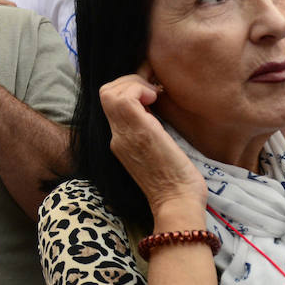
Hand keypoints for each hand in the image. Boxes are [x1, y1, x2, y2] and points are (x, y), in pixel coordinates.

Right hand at [99, 70, 205, 211]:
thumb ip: (150, 131)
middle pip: (106, 92)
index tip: (152, 91)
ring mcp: (123, 134)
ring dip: (135, 83)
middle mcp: (117, 136)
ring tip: (155, 95)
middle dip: (130, 80)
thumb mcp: (157, 151)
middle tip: (154, 88)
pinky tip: (156, 99)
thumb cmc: (177, 182)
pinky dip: (140, 89)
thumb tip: (157, 109)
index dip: (128, 88)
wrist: (178, 203)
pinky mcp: (137, 131)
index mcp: (121, 140)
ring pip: (111, 91)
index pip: (110, 102)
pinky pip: (126, 97)